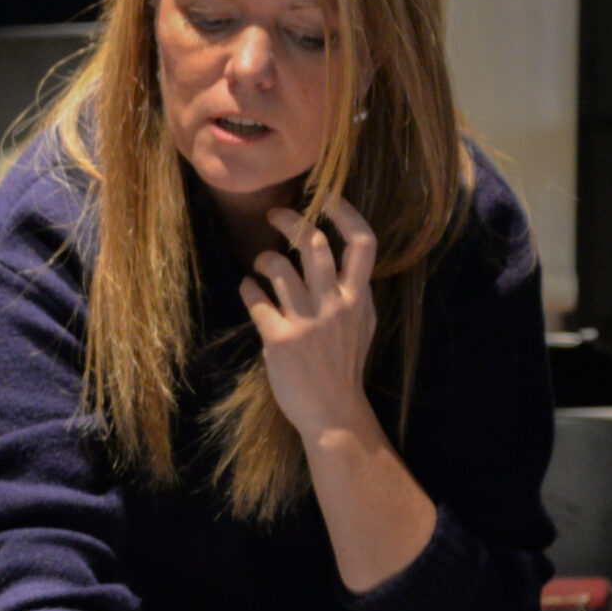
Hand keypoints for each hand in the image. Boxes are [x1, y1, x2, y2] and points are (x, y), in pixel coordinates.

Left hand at [242, 197, 379, 440]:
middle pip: (313, 243)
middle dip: (290, 219)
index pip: (363, 243)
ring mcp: (307, 321)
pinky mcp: (279, 339)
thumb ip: (356, 294)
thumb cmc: (345, 368)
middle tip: (275, 215)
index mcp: (358, 299)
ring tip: (260, 263)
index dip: (345, 212)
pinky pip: (256, 298)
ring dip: (263, 257)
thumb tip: (345, 261)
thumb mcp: (364, 327)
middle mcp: (335, 305)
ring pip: (278, 266)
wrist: (333, 413)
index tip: (326, 197)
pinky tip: (248, 290)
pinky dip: (248, 288)